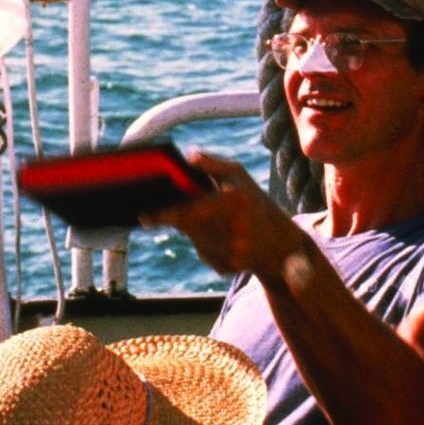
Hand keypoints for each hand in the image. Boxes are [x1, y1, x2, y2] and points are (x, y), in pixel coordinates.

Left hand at [145, 152, 306, 279]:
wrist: (280, 244)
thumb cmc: (254, 202)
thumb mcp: (239, 175)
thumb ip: (212, 163)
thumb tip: (186, 157)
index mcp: (236, 201)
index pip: (189, 210)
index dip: (162, 214)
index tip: (143, 216)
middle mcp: (235, 229)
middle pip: (187, 227)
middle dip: (169, 219)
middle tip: (150, 215)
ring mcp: (231, 251)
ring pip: (193, 240)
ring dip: (191, 230)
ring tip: (206, 221)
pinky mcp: (226, 267)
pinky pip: (203, 253)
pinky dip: (203, 244)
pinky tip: (217, 237)